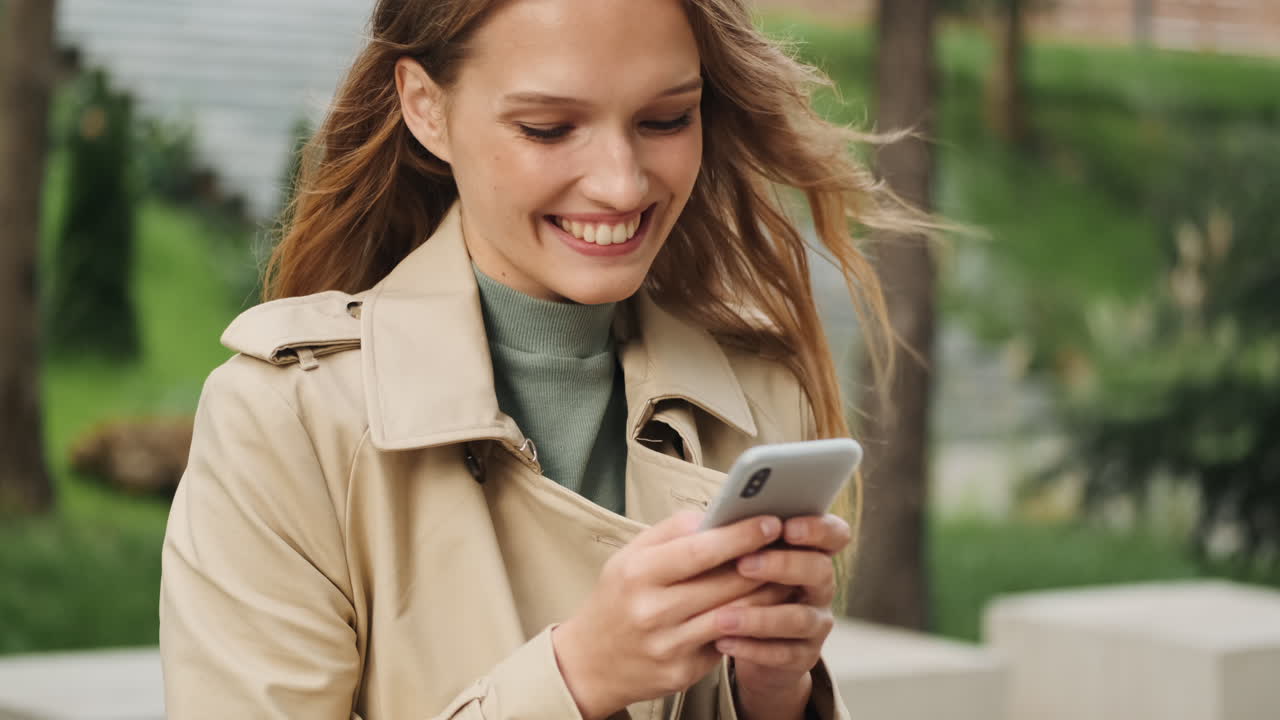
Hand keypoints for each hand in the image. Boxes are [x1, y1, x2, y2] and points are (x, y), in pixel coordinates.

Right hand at [552, 511, 783, 719]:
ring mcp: (669, 645)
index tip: (771, 521)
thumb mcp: (629, 557)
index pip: (699, 551)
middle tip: (793, 544)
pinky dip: (752, 622)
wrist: (590, 663)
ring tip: (788, 572)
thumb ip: (672, 532)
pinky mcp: (683, 672)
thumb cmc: (617, 599)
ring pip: (735, 614)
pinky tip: (767, 608)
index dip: (740, 535)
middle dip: (765, 562)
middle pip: (725, 584)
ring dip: (768, 593)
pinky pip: (728, 641)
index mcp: (638, 574)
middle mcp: (652, 611)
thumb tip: (717, 513)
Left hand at [714, 513, 850, 719]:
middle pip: (820, 570)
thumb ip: (734, 536)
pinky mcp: (803, 656)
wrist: (747, 643)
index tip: (787, 526)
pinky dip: (751, 649)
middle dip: (783, 565)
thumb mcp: (739, 557)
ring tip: (721, 617)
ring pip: (799, 618)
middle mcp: (820, 586)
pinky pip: (783, 654)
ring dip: (759, 617)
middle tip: (744, 564)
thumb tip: (710, 521)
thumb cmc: (741, 586)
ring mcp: (816, 623)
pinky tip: (723, 641)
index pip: (834, 534)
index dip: (818, 529)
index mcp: (809, 552)